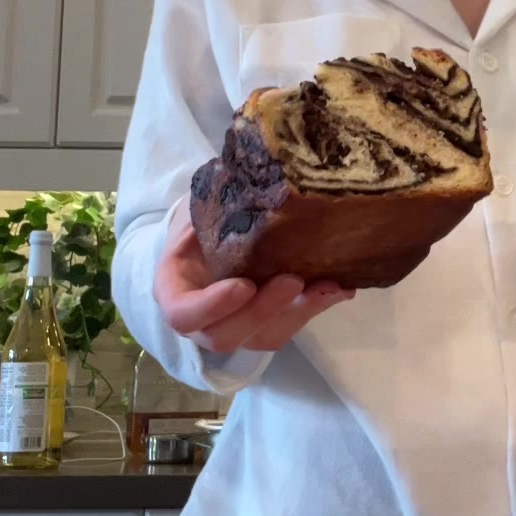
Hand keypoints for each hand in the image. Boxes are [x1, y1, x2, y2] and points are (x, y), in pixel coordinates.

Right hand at [154, 196, 354, 353]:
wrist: (214, 233)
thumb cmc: (201, 219)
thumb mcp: (197, 207)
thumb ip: (213, 204)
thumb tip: (248, 177)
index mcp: (175, 291)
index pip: (183, 314)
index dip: (212, 306)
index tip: (243, 284)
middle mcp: (202, 320)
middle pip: (226, 335)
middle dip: (263, 311)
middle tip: (293, 280)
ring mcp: (237, 326)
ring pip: (264, 337)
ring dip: (298, 314)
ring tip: (328, 285)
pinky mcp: (268, 325)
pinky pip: (291, 327)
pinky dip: (317, 307)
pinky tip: (340, 286)